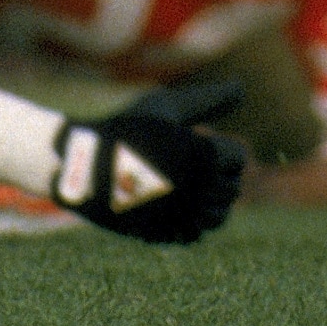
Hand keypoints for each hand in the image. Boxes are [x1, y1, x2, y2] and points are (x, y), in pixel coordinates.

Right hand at [52, 78, 247, 243]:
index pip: (237, 158)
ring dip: (207, 200)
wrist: (84, 167)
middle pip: (232, 189)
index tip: (195, 141)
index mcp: (203, 157)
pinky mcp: (166, 236)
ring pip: (217, 217)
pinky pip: (194, 233)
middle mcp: (199, 192)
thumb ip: (207, 100)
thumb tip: (242, 89)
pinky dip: (189, 220)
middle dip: (215, 175)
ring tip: (186, 185)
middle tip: (187, 162)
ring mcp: (182, 218)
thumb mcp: (166, 107)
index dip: (218, 146)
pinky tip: (170, 203)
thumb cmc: (127, 130)